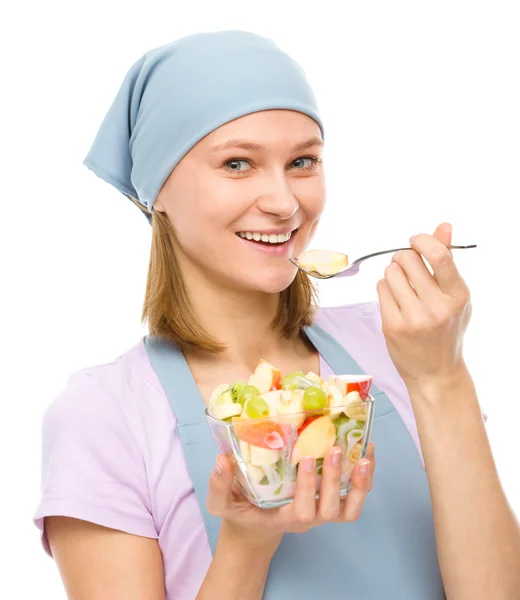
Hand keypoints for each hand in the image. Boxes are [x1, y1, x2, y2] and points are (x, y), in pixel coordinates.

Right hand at [206, 443, 374, 549]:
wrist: (257, 526)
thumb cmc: (242, 511)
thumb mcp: (222, 503)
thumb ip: (218, 485)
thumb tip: (221, 460)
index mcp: (284, 518)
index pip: (301, 510)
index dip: (307, 487)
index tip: (304, 459)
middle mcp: (308, 518)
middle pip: (330, 508)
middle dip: (334, 479)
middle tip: (334, 448)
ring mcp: (323, 512)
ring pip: (349, 508)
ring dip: (360, 483)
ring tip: (364, 454)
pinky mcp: (331, 503)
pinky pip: (355, 497)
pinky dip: (364, 477)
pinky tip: (367, 451)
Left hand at [376, 222, 471, 388]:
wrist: (436, 372)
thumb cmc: (446, 329)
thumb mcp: (455, 296)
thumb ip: (447, 260)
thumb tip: (443, 226)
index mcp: (457, 295)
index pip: (438, 256)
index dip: (422, 241)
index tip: (415, 241)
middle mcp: (437, 306)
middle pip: (406, 260)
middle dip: (403, 258)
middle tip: (406, 268)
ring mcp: (413, 318)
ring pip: (390, 273)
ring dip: (392, 274)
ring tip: (402, 288)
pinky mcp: (393, 326)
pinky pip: (380, 290)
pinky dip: (385, 289)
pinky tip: (395, 301)